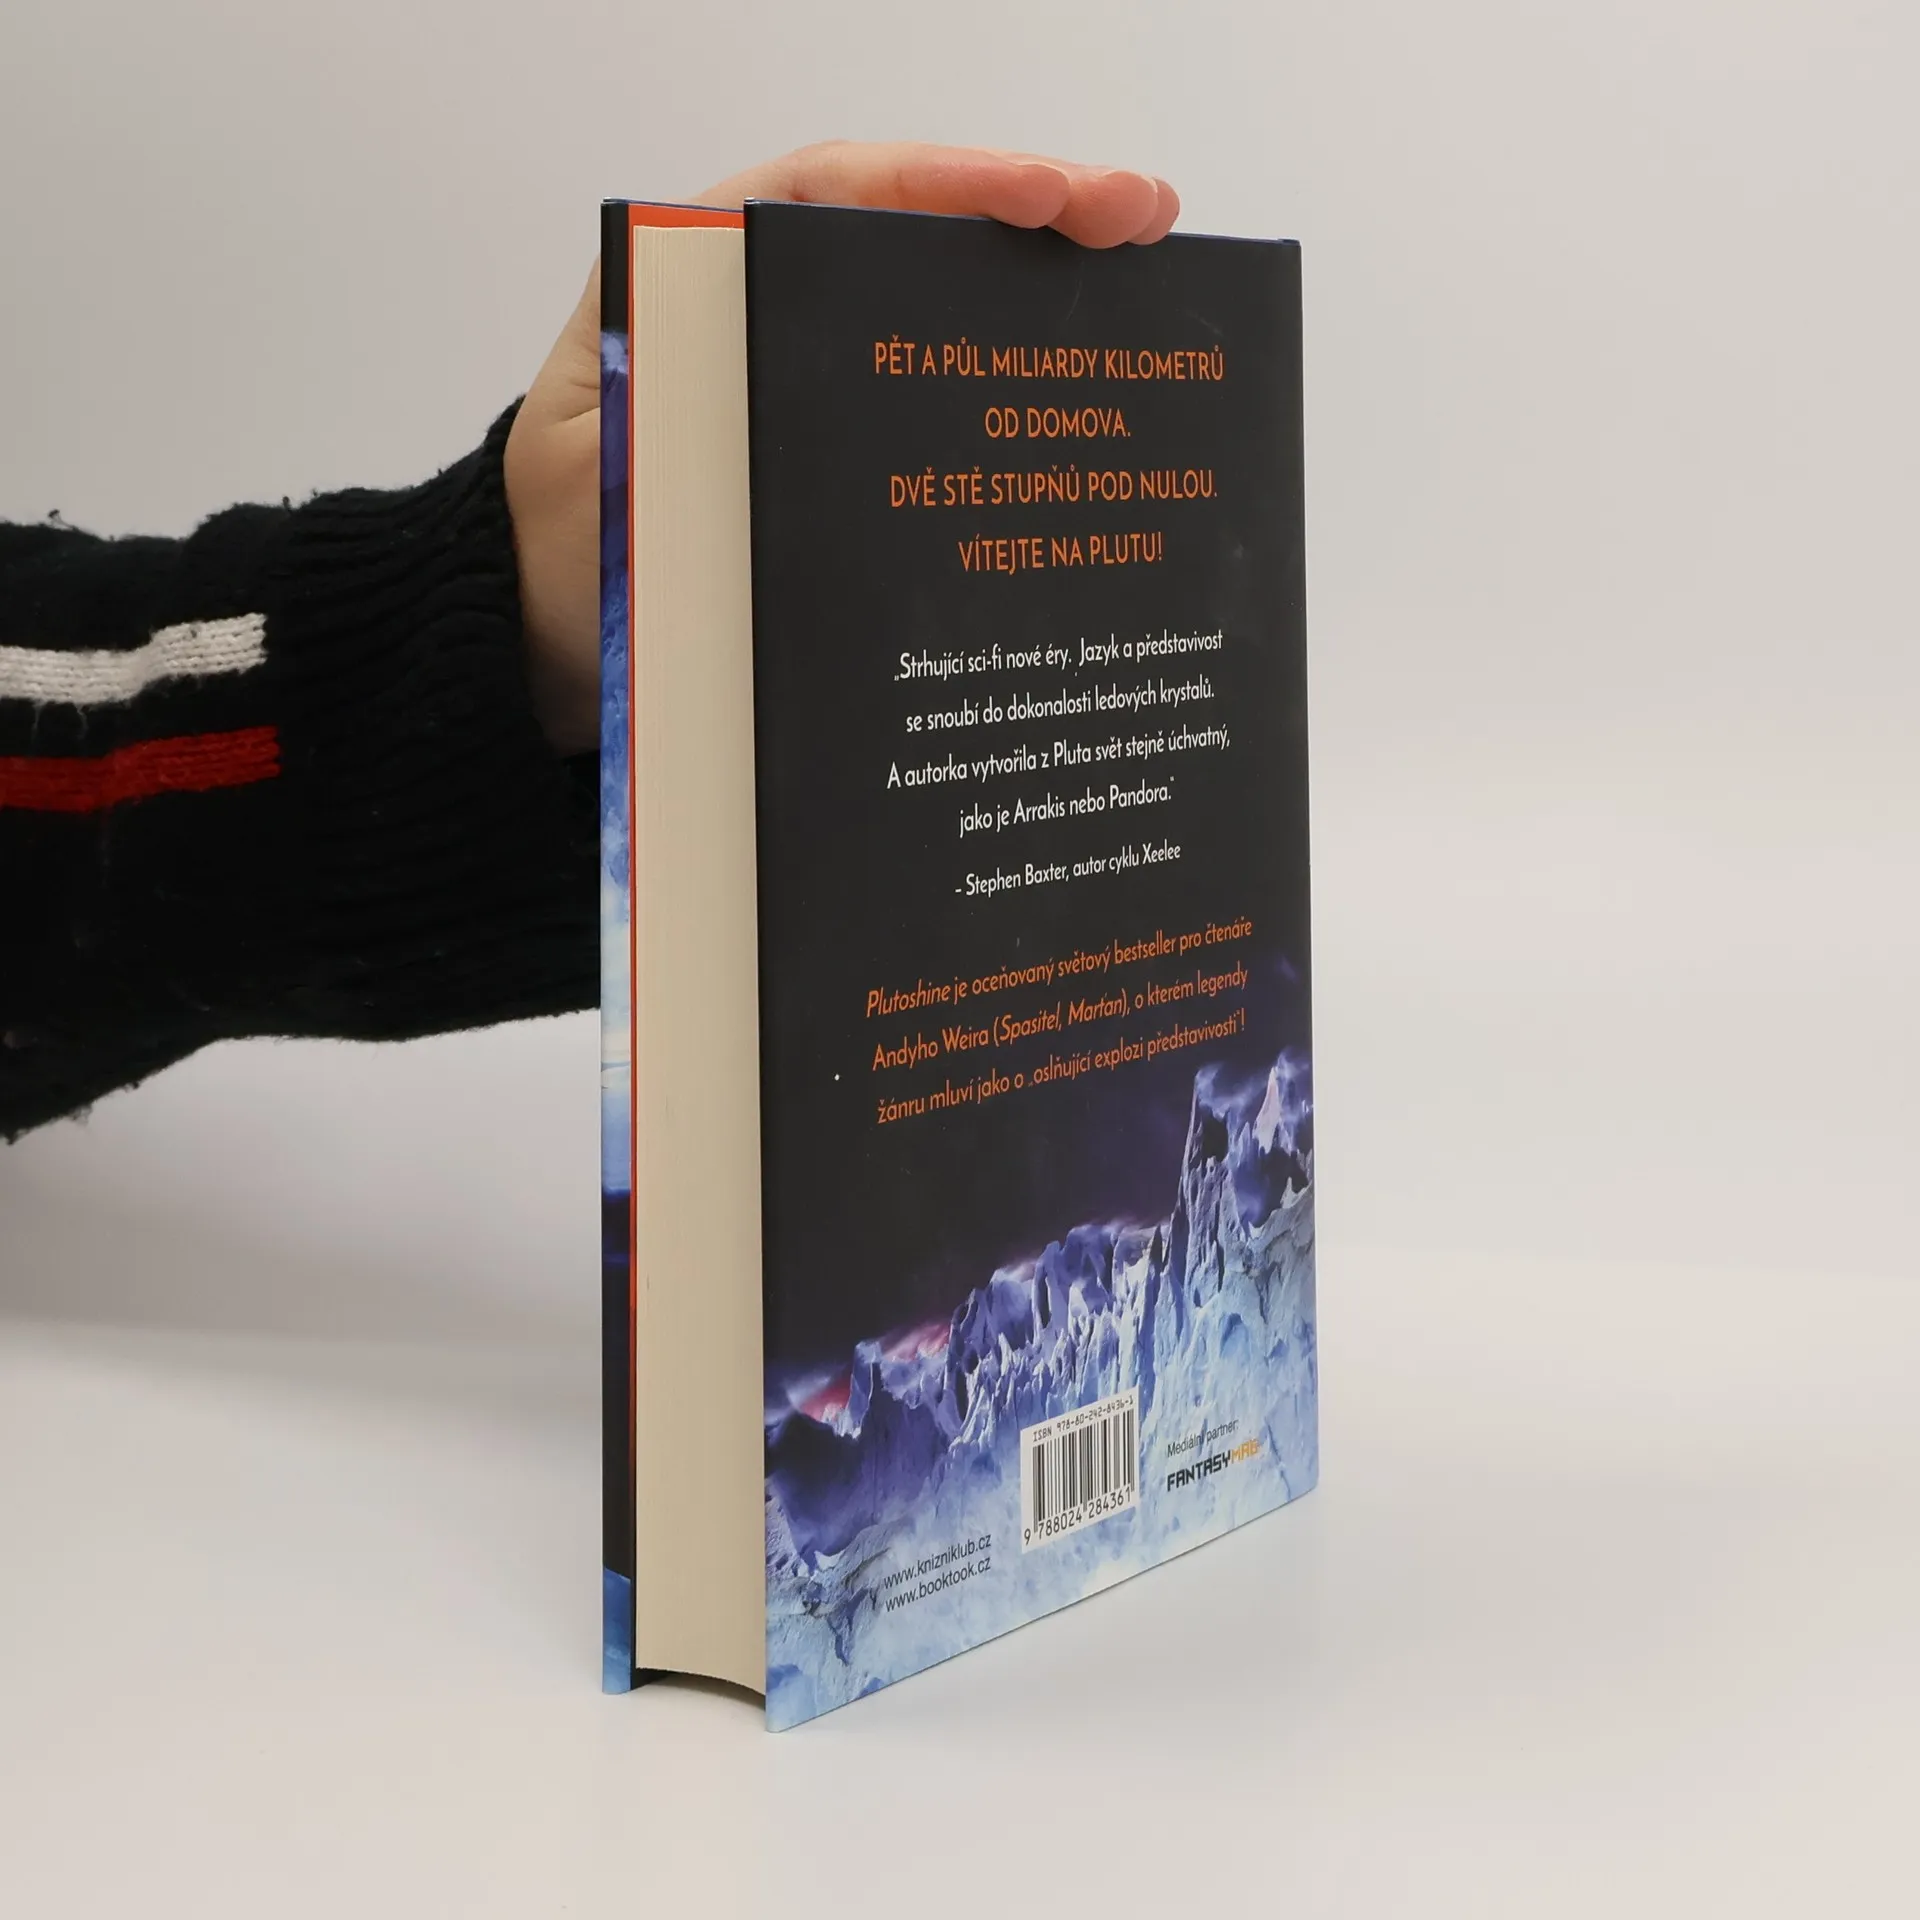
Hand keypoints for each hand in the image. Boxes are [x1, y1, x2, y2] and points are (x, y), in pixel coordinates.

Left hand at [504, 142, 1178, 752]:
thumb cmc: (561, 561)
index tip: (1046, 198)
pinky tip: (1083, 380)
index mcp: (695, 282)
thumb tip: (778, 398)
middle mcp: (763, 308)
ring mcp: (804, 375)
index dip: (947, 184)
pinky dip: (1005, 375)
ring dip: (1037, 286)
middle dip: (1032, 211)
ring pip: (933, 302)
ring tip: (1152, 274)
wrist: (544, 643)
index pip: (833, 193)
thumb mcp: (602, 488)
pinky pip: (928, 388)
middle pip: (907, 230)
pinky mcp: (830, 444)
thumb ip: (673, 430)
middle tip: (1144, 220)